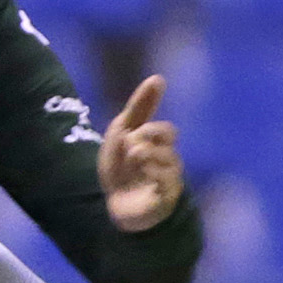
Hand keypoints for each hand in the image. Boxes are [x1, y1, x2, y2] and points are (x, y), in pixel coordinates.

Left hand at [98, 75, 183, 232]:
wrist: (112, 204)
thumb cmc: (120, 167)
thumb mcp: (123, 131)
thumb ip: (140, 106)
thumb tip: (159, 77)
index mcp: (161, 146)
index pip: (166, 130)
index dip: (149, 128)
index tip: (128, 134)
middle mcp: (169, 162)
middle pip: (168, 141)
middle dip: (148, 136)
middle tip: (129, 146)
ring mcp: (169, 181)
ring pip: (168, 159)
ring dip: (145, 154)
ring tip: (132, 157)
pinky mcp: (165, 199)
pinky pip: (167, 182)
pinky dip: (154, 172)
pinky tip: (142, 170)